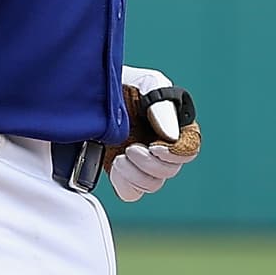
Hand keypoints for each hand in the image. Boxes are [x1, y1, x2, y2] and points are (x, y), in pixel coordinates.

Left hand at [110, 63, 195, 203]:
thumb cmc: (121, 82)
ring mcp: (142, 162)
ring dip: (136, 173)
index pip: (189, 150)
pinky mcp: (123, 173)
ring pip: (152, 184)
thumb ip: (161, 107)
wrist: (86, 90)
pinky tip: (115, 165)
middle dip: (149, 163)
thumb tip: (171, 136)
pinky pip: (131, 192)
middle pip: (170, 170)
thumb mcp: (145, 84)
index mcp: (175, 126)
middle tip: (130, 149)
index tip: (154, 147)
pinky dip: (124, 182)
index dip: (175, 154)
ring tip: (120, 157)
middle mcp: (162, 147)